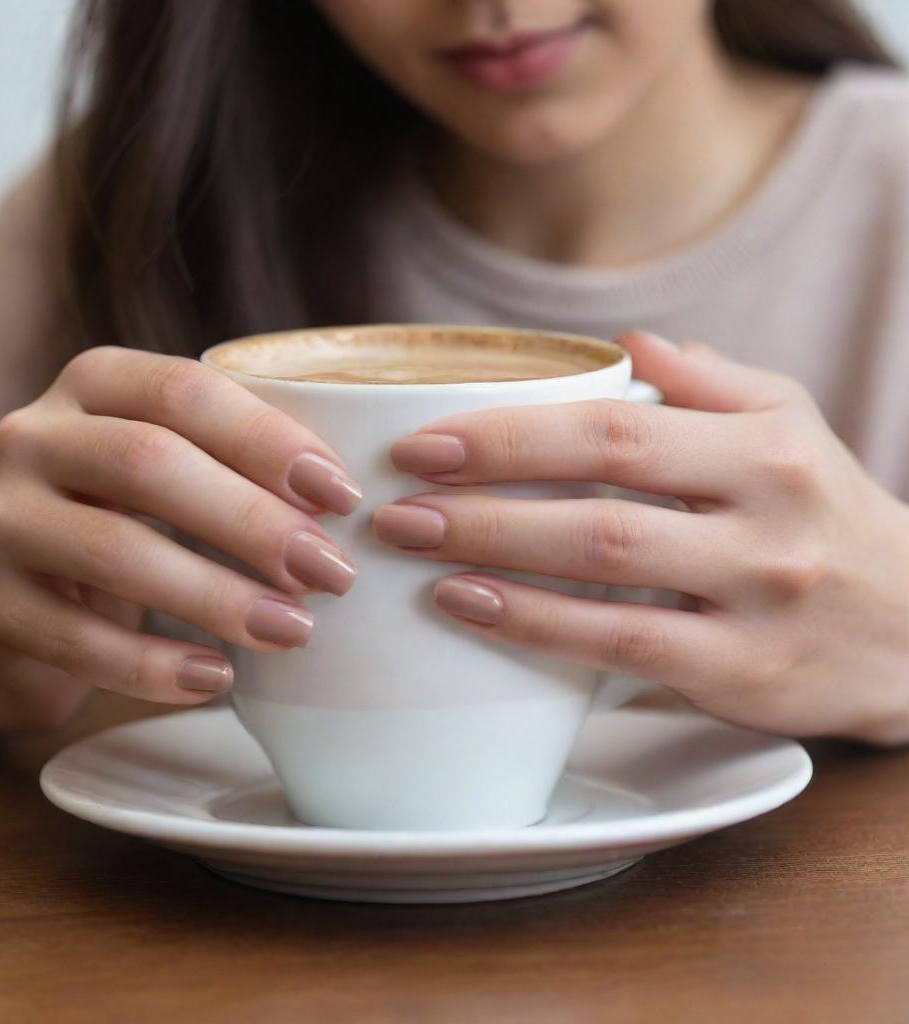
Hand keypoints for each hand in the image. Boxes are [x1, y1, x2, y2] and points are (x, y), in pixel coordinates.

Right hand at [0, 347, 360, 714]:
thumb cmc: (128, 519)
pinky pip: (74, 640)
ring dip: (217, 596)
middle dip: (253, 522)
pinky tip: (215, 677)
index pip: (184, 392)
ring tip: (293, 630)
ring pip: (113, 551)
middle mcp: (29, 437)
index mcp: (92, 384)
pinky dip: (154, 664)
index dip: (269, 441)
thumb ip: (235, 464)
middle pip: (148, 465)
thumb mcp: (172, 471)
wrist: (21, 598)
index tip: (342, 497)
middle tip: (331, 573)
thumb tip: (339, 505)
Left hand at [374, 332, 908, 745]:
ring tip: (411, 546)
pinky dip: (535, 625)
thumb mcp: (791, 426)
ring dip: (492, 555)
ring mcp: (755, 601)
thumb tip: (625, 343)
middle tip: (393, 498)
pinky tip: (469, 608)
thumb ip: (709, 382)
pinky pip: (619, 647)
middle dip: (481, 494)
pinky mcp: (740, 673)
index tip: (424, 442)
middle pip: (598, 496)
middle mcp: (765, 518)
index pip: (615, 428)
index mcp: (765, 445)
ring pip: (603, 571)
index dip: (509, 433)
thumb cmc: (828, 514)